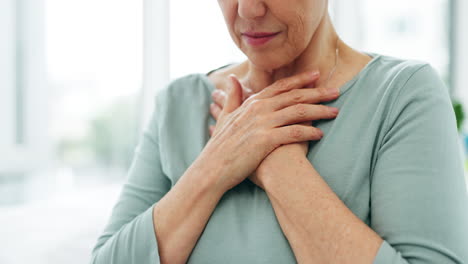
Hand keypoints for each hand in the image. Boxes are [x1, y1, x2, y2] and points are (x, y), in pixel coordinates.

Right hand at [208, 72, 339, 189]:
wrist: (212, 169)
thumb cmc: (219, 146)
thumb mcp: (224, 116)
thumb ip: (232, 96)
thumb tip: (232, 77)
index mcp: (252, 103)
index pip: (281, 86)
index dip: (300, 79)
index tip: (317, 75)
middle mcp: (259, 109)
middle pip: (295, 96)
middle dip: (317, 92)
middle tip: (336, 91)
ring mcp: (262, 124)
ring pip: (298, 112)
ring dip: (319, 110)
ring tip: (335, 111)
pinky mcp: (266, 140)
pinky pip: (294, 132)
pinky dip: (309, 131)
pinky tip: (320, 133)